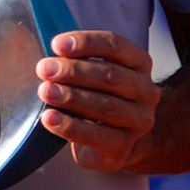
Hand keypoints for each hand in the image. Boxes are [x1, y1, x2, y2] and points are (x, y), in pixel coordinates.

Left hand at [37, 31, 160, 170]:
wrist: (114, 139)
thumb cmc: (96, 94)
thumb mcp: (91, 71)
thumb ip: (75, 58)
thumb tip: (50, 52)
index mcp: (138, 63)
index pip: (115, 45)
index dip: (85, 43)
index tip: (56, 45)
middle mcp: (145, 92)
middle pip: (110, 75)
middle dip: (73, 71)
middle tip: (43, 69)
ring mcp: (138, 121)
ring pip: (106, 106)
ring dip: (72, 97)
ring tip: (45, 91)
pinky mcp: (123, 147)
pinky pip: (96, 136)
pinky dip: (69, 126)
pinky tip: (49, 118)